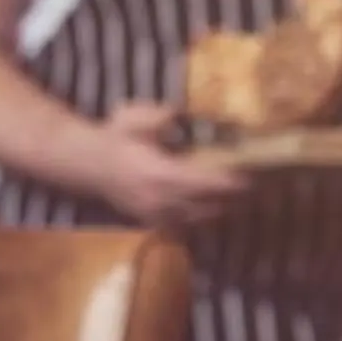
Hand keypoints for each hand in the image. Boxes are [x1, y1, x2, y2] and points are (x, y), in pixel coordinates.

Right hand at [91, 101, 247, 228]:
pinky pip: (184, 227)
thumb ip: (162, 116)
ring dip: (221, 210)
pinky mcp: (150, 221)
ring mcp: (156, 214)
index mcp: (160, 173)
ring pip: (200, 220)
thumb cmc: (114, 137)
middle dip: (234, 198)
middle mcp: (161, 199)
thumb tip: (183, 113)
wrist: (85, 163)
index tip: (252, 176)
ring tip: (241, 199)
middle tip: (257, 186)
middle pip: (210, 206)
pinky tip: (214, 209)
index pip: (205, 183)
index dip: (231, 182)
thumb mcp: (136, 118)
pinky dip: (201, 219)